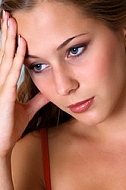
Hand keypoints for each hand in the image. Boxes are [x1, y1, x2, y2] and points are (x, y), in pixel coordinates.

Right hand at [0, 11, 48, 155]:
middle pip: (6, 54)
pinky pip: (12, 73)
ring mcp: (2, 87)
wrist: (3, 143)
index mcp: (7, 84)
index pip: (9, 59)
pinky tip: (21, 46)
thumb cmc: (11, 126)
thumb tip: (49, 91)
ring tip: (12, 22)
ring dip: (11, 40)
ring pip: (7, 59)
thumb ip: (38, 99)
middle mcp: (2, 82)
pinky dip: (17, 59)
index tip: (15, 28)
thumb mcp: (28, 109)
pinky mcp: (5, 95)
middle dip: (7, 34)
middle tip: (9, 15)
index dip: (11, 43)